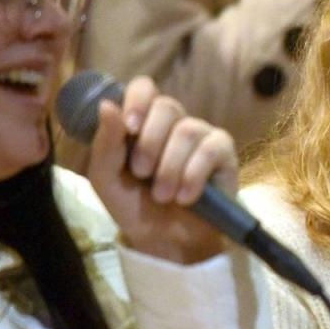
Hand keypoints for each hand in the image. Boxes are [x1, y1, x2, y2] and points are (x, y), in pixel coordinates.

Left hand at [84, 75, 237, 263]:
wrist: (164, 241)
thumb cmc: (134, 207)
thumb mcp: (107, 178)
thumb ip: (105, 143)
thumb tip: (106, 104)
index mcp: (143, 122)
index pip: (144, 88)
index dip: (138, 101)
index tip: (129, 129)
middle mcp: (174, 124)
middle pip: (167, 106)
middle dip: (150, 143)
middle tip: (142, 173)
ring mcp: (202, 136)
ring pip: (188, 131)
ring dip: (170, 168)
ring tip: (163, 195)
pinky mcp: (224, 154)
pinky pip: (211, 149)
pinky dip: (193, 175)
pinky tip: (186, 197)